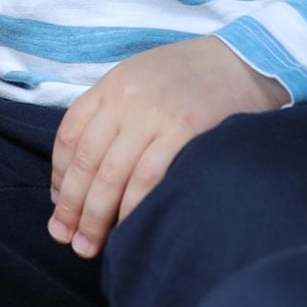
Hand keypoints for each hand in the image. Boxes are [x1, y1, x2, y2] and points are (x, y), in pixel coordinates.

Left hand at [48, 37, 285, 259]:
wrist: (246, 61)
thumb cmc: (192, 78)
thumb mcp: (141, 79)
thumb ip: (111, 114)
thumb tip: (80, 172)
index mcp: (111, 85)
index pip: (69, 137)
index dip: (60, 177)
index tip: (59, 206)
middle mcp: (126, 99)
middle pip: (87, 163)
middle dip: (72, 208)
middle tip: (66, 238)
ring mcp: (154, 115)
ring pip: (111, 176)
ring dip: (96, 217)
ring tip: (89, 246)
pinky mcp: (184, 131)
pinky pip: (147, 178)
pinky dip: (132, 207)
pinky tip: (127, 226)